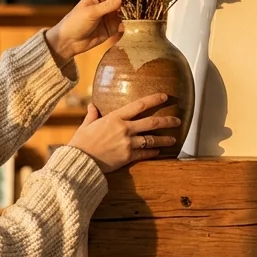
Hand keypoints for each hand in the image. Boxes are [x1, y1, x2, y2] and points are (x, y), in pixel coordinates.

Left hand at [44, 0, 123, 63]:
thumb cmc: (75, 22)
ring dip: (128, 16)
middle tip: (131, 10)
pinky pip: (121, 25)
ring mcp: (108, 16)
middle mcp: (105, 4)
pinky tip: (125, 26)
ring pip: (123, 13)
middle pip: (121, 2)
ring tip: (130, 18)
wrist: (69, 41)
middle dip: (127, 5)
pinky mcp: (111, 28)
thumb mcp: (91, 12)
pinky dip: (125, 25)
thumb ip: (107, 6)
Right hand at [67, 93, 181, 172]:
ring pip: (152, 139)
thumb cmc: (81, 143)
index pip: (139, 105)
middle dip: (167, 121)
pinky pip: (145, 153)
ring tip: (173, 139)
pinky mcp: (127, 157)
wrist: (80, 161)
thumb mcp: (86, 126)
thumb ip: (92, 115)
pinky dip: (153, 152)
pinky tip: (158, 152)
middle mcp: (124, 128)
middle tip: (177, 120)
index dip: (154, 99)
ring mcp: (127, 143)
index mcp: (114, 117)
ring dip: (164, 139)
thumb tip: (92, 106)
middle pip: (151, 122)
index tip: (164, 96)